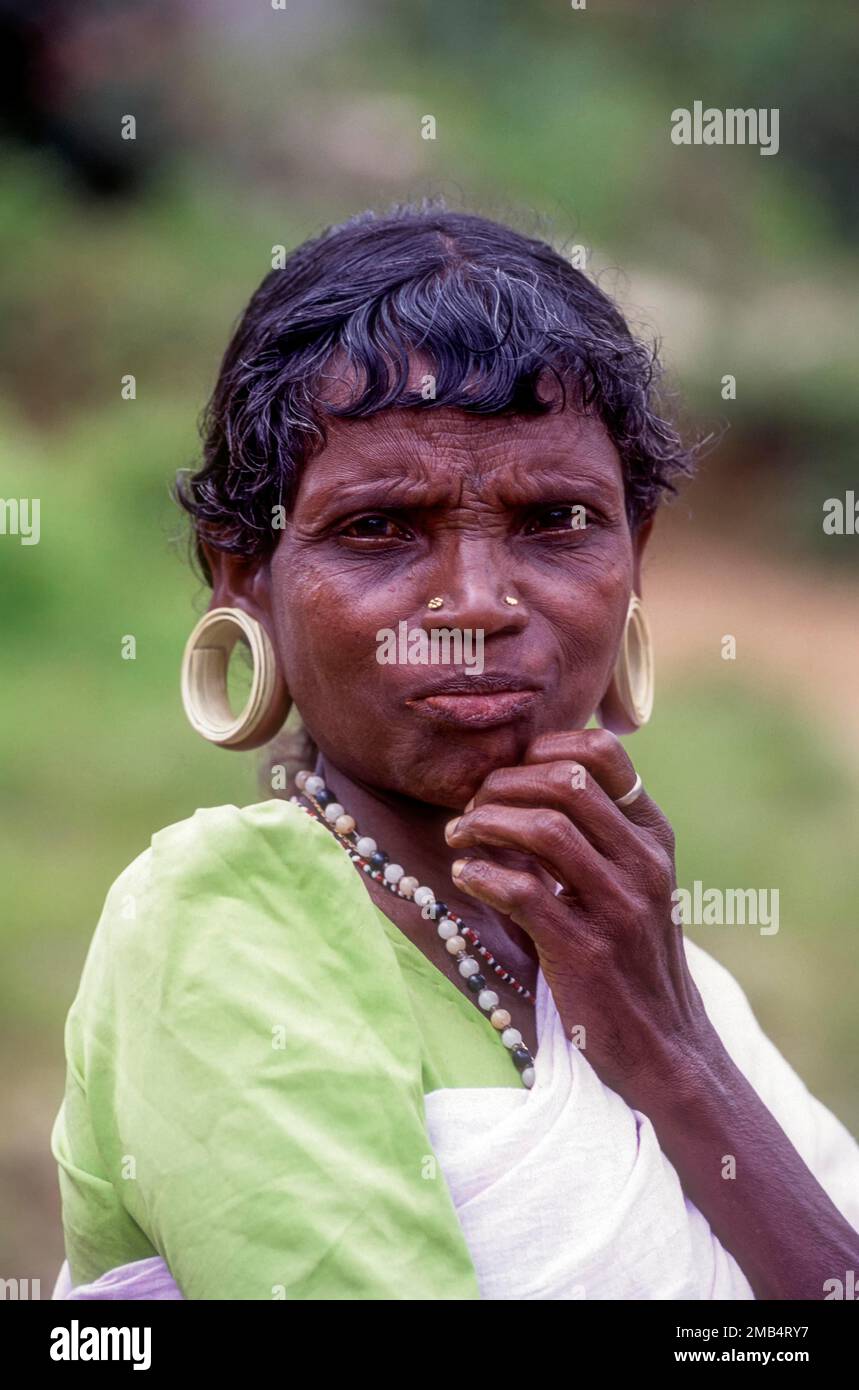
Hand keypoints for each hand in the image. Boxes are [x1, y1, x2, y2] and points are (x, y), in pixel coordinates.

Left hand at [444, 729, 716, 1107]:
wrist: (665, 1047)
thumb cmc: (634, 959)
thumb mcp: (633, 885)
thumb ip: (595, 837)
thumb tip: (521, 786)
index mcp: (653, 836)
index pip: (603, 753)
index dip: (544, 747)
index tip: (507, 772)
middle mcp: (643, 862)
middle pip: (564, 781)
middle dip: (502, 784)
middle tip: (469, 807)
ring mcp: (618, 906)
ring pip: (543, 828)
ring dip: (485, 824)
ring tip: (458, 837)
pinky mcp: (585, 950)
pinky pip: (522, 891)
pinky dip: (482, 875)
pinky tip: (466, 876)